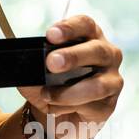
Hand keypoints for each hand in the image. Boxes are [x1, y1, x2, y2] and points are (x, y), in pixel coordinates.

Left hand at [17, 13, 123, 138]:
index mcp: (89, 36)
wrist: (57, 114)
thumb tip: (26, 62)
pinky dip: (69, 107)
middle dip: (73, 56)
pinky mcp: (110, 104)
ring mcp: (112, 79)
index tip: (50, 35)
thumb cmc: (49, 82)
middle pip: (97, 50)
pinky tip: (56, 107)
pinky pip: (92, 106)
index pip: (84, 24)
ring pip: (97, 84)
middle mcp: (107, 54)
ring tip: (46, 94)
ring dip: (68, 91)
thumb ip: (33, 63)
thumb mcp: (37, 70)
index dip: (69, 28)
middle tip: (51, 63)